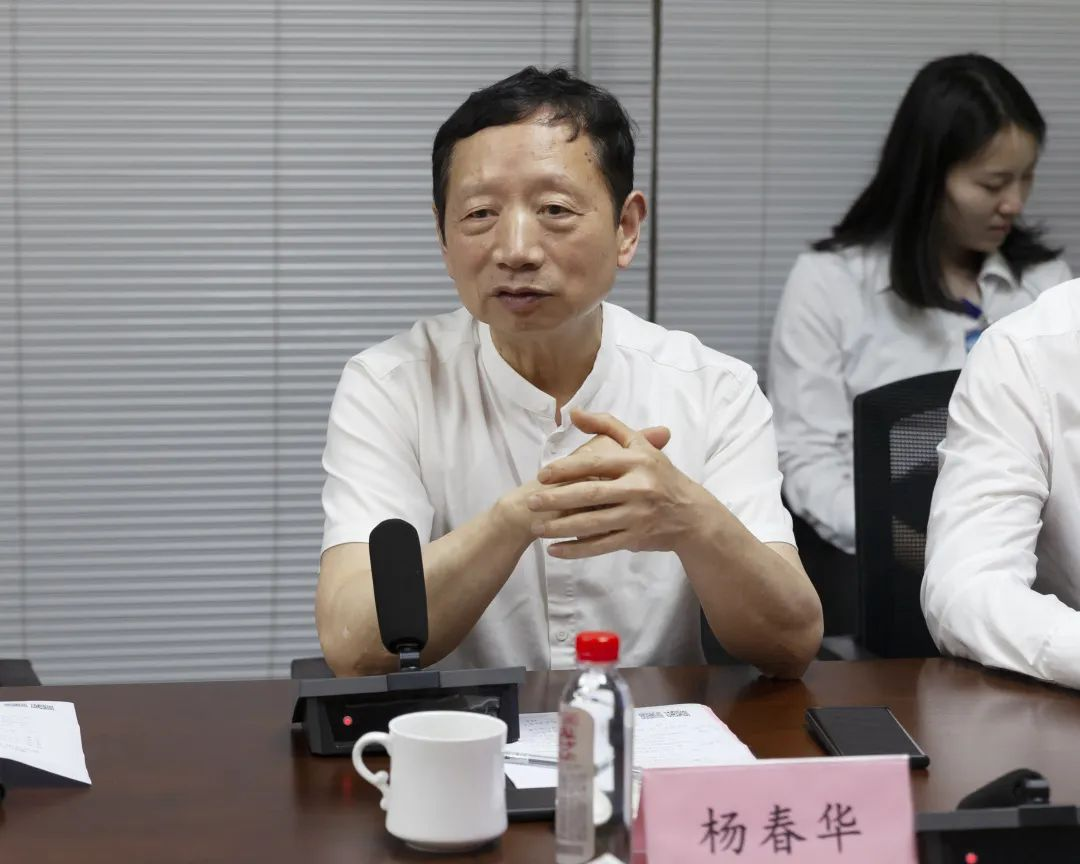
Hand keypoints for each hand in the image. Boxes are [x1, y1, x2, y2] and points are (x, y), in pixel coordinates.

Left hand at [526, 410, 708, 557]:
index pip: (595, 463)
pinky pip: (602, 545)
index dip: (566, 469)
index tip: (542, 475)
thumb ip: (607, 426)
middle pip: (591, 493)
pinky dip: (578, 550)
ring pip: (594, 523)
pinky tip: (555, 550)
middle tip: (531, 502)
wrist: (690, 514)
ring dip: (562, 527)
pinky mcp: (636, 537)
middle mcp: (638, 488)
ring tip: (537, 528)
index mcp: (636, 461)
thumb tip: (573, 413)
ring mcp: (637, 515)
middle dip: (558, 499)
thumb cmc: (660, 474)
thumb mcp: (639, 445)